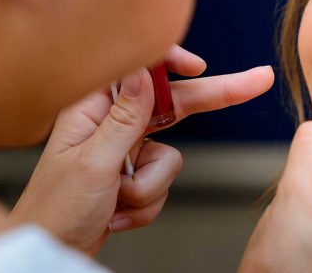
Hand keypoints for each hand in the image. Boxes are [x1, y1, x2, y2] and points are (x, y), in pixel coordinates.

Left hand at [10, 45, 273, 254]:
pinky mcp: (135, 174)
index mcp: (93, 108)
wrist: (53, 250)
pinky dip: (145, 204)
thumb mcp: (92, 163)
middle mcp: (112, 123)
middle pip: (174, 103)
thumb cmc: (55, 210)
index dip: (172, 60)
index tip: (200, 66)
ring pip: (171, 157)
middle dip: (214, 98)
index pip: (141, 69)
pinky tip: (116, 213)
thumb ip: (124, 117)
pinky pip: (164, 182)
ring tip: (114, 200)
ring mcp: (127, 149)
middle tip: (258, 80)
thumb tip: (146, 72)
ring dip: (147, 187)